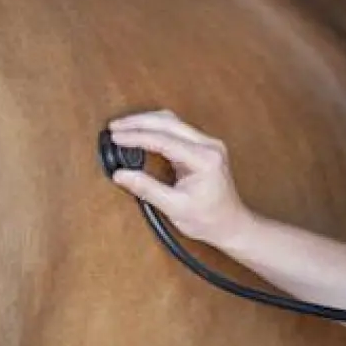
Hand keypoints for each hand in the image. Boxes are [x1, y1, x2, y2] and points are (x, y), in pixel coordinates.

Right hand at [104, 109, 254, 247]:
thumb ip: (147, 189)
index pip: (164, 139)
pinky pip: (176, 128)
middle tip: (114, 127)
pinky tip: (140, 132)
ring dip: (146, 121)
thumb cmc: (209, 219)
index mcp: (205, 159)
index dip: (136, 136)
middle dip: (138, 122)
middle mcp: (209, 145)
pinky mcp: (203, 146)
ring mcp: (208, 143)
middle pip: (168, 121)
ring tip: (123, 128)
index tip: (116, 137)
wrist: (231, 224)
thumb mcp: (175, 207)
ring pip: (172, 120)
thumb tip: (120, 174)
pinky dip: (156, 128)